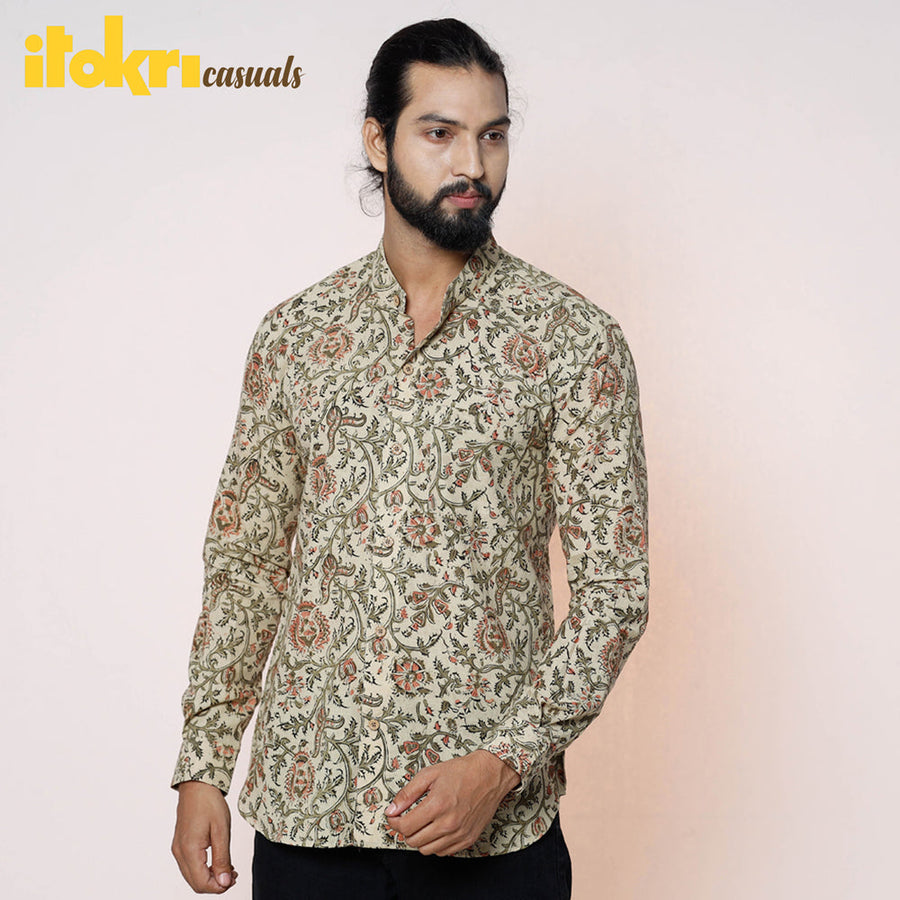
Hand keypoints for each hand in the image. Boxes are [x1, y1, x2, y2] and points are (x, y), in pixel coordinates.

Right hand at [172, 781, 237, 892]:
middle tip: (233, 875)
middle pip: (195, 883)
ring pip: (192, 876)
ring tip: (228, 868)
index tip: (233, 879)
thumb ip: (222, 859)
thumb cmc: (209, 803)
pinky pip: (190, 866)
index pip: (201, 883)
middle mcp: (179, 852)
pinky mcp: (180, 844)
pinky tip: (218, 861)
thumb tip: (223, 882)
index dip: (218, 887)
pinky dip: (204, 869)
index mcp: (189, 850)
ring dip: (210, 877)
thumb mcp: (221, 830)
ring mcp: (178, 849)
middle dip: (215, 884)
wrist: (197, 785)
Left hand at [385, 749, 520, 855]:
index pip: (405, 827)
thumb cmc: (462, 771)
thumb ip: (408, 793)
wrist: (491, 774)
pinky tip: (436, 829)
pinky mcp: (468, 839)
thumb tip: (392, 809)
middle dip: (406, 830)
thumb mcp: (430, 774)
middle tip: (407, 818)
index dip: (394, 822)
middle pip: (414, 841)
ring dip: (420, 839)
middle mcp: (448, 823)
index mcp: (437, 805)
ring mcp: (459, 834)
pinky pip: (443, 852)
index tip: (394, 816)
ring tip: (423, 823)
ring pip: (427, 850)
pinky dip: (435, 844)